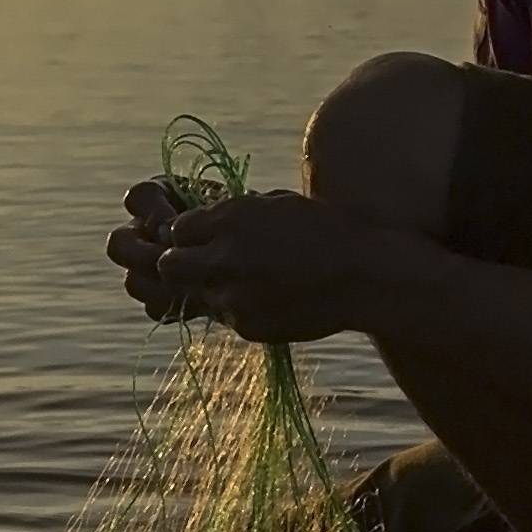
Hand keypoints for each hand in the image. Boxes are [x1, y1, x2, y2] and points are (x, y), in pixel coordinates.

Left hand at [101, 185, 393, 344]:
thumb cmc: (324, 230)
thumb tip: (195, 225)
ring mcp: (233, 296)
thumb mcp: (274, 205)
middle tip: (203, 264)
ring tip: (250, 281)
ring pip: (196, 295)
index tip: (201, 238)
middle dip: (179, 264)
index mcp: (231, 219)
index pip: (176, 230)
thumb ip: (230, 216)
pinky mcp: (246, 326)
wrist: (363, 276)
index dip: (186, 235)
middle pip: (168, 266)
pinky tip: (271, 298)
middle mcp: (224, 258)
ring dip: (212, 288)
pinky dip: (240, 308)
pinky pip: (225, 317)